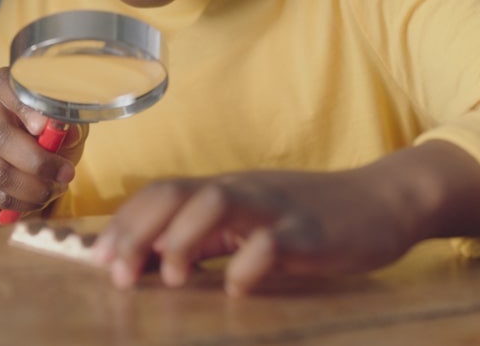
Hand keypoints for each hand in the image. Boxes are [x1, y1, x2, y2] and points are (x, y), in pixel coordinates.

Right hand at [0, 67, 86, 222]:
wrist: (20, 166)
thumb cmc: (45, 139)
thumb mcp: (61, 128)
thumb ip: (64, 127)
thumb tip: (67, 131)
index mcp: (3, 91)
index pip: (3, 84)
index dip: (22, 105)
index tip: (42, 126)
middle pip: (0, 137)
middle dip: (38, 163)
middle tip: (64, 175)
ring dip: (32, 189)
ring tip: (52, 190)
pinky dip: (19, 203)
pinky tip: (33, 199)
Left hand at [92, 142, 479, 294]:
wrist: (383, 201)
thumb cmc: (312, 219)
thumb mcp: (252, 225)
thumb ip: (209, 238)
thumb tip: (153, 261)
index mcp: (224, 191)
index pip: (160, 192)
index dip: (123, 224)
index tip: (96, 260)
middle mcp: (242, 191)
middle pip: (176, 191)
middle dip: (137, 230)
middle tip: (116, 274)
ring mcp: (275, 207)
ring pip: (216, 202)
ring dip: (183, 238)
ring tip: (170, 277)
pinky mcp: (310, 231)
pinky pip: (273, 241)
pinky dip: (248, 264)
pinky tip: (236, 288)